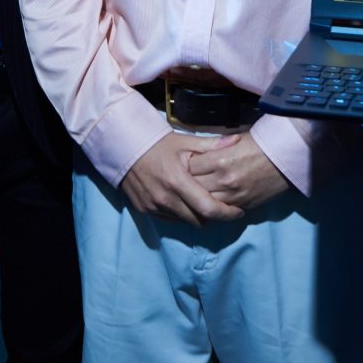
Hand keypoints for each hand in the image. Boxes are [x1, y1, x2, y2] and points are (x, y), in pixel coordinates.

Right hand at [120, 133, 245, 225]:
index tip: (239, 211)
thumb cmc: (157, 144)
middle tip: (224, 207)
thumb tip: (237, 141)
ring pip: (185, 222)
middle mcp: (165, 198)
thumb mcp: (184, 142)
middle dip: (215, 216)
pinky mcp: (145, 210)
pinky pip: (171, 219)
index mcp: (178, 182)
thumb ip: (212, 145)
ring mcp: (154, 206)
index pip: (208, 209)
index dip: (227, 214)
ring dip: (197, 216)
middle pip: (200, 220)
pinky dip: (181, 214)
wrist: (123, 148)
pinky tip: (185, 202)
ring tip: (205, 204)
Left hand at [185, 132, 291, 210]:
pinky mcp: (244, 204)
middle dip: (189, 184)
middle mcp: (223, 180)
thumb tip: (195, 154)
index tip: (185, 165)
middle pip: (195, 187)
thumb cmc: (258, 143)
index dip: (186, 167)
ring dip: (200, 199)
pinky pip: (222, 210)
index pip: (190, 168)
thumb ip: (213, 148)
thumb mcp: (232, 140)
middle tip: (187, 181)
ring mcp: (234, 195)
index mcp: (218, 160)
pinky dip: (216, 207)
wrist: (284, 156)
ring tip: (197, 193)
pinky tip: (212, 201)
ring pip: (206, 203)